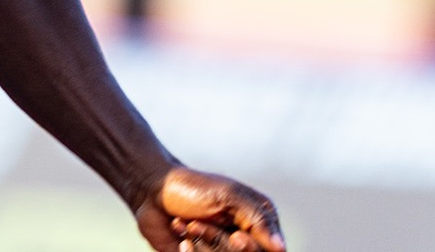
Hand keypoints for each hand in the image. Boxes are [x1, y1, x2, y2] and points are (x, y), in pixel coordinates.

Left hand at [135, 166, 284, 251]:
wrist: (154, 193)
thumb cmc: (193, 188)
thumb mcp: (229, 197)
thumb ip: (257, 220)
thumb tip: (281, 248)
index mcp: (259, 220)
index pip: (272, 249)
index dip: (252, 249)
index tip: (235, 238)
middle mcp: (245, 238)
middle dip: (220, 244)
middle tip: (198, 224)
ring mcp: (222, 250)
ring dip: (203, 245)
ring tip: (188, 225)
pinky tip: (181, 238)